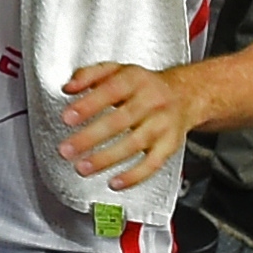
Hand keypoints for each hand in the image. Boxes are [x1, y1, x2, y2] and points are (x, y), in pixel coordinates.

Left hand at [56, 62, 196, 185]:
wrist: (185, 94)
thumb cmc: (143, 85)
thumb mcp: (117, 70)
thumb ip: (89, 74)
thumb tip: (69, 87)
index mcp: (135, 80)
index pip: (110, 91)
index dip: (88, 105)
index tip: (67, 117)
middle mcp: (151, 101)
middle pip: (120, 121)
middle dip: (90, 137)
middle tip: (68, 149)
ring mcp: (162, 124)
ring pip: (134, 143)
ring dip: (106, 158)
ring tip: (83, 167)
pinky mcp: (170, 144)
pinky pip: (153, 163)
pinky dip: (134, 176)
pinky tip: (115, 182)